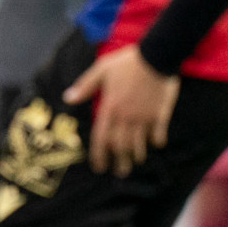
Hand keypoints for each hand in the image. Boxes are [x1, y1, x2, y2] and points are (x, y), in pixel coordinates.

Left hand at [61, 46, 179, 177]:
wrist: (157, 55)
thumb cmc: (127, 62)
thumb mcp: (101, 69)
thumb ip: (85, 86)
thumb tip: (67, 98)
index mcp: (110, 108)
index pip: (101, 138)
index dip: (99, 155)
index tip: (99, 167)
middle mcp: (126, 117)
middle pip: (121, 146)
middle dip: (119, 162)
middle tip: (120, 172)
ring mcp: (144, 117)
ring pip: (139, 143)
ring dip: (137, 155)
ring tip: (136, 162)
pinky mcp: (160, 113)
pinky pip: (159, 132)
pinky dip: (157, 140)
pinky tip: (156, 143)